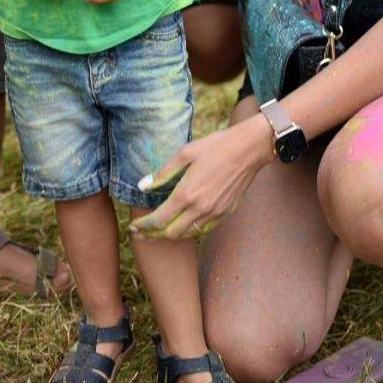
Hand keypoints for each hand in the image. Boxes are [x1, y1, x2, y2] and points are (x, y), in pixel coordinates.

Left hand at [129, 116, 269, 239]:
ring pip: (187, 235)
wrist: (248, 150)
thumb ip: (162, 172)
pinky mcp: (225, 213)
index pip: (159, 220)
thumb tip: (141, 186)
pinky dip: (189, 231)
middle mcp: (200, 208)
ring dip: (170, 236)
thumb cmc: (215, 147)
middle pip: (171, 233)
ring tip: (157, 232)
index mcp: (187, 193)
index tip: (133, 226)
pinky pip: (203, 230)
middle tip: (141, 232)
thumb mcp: (185, 153)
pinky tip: (182, 225)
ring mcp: (214, 213)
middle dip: (152, 235)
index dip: (143, 226)